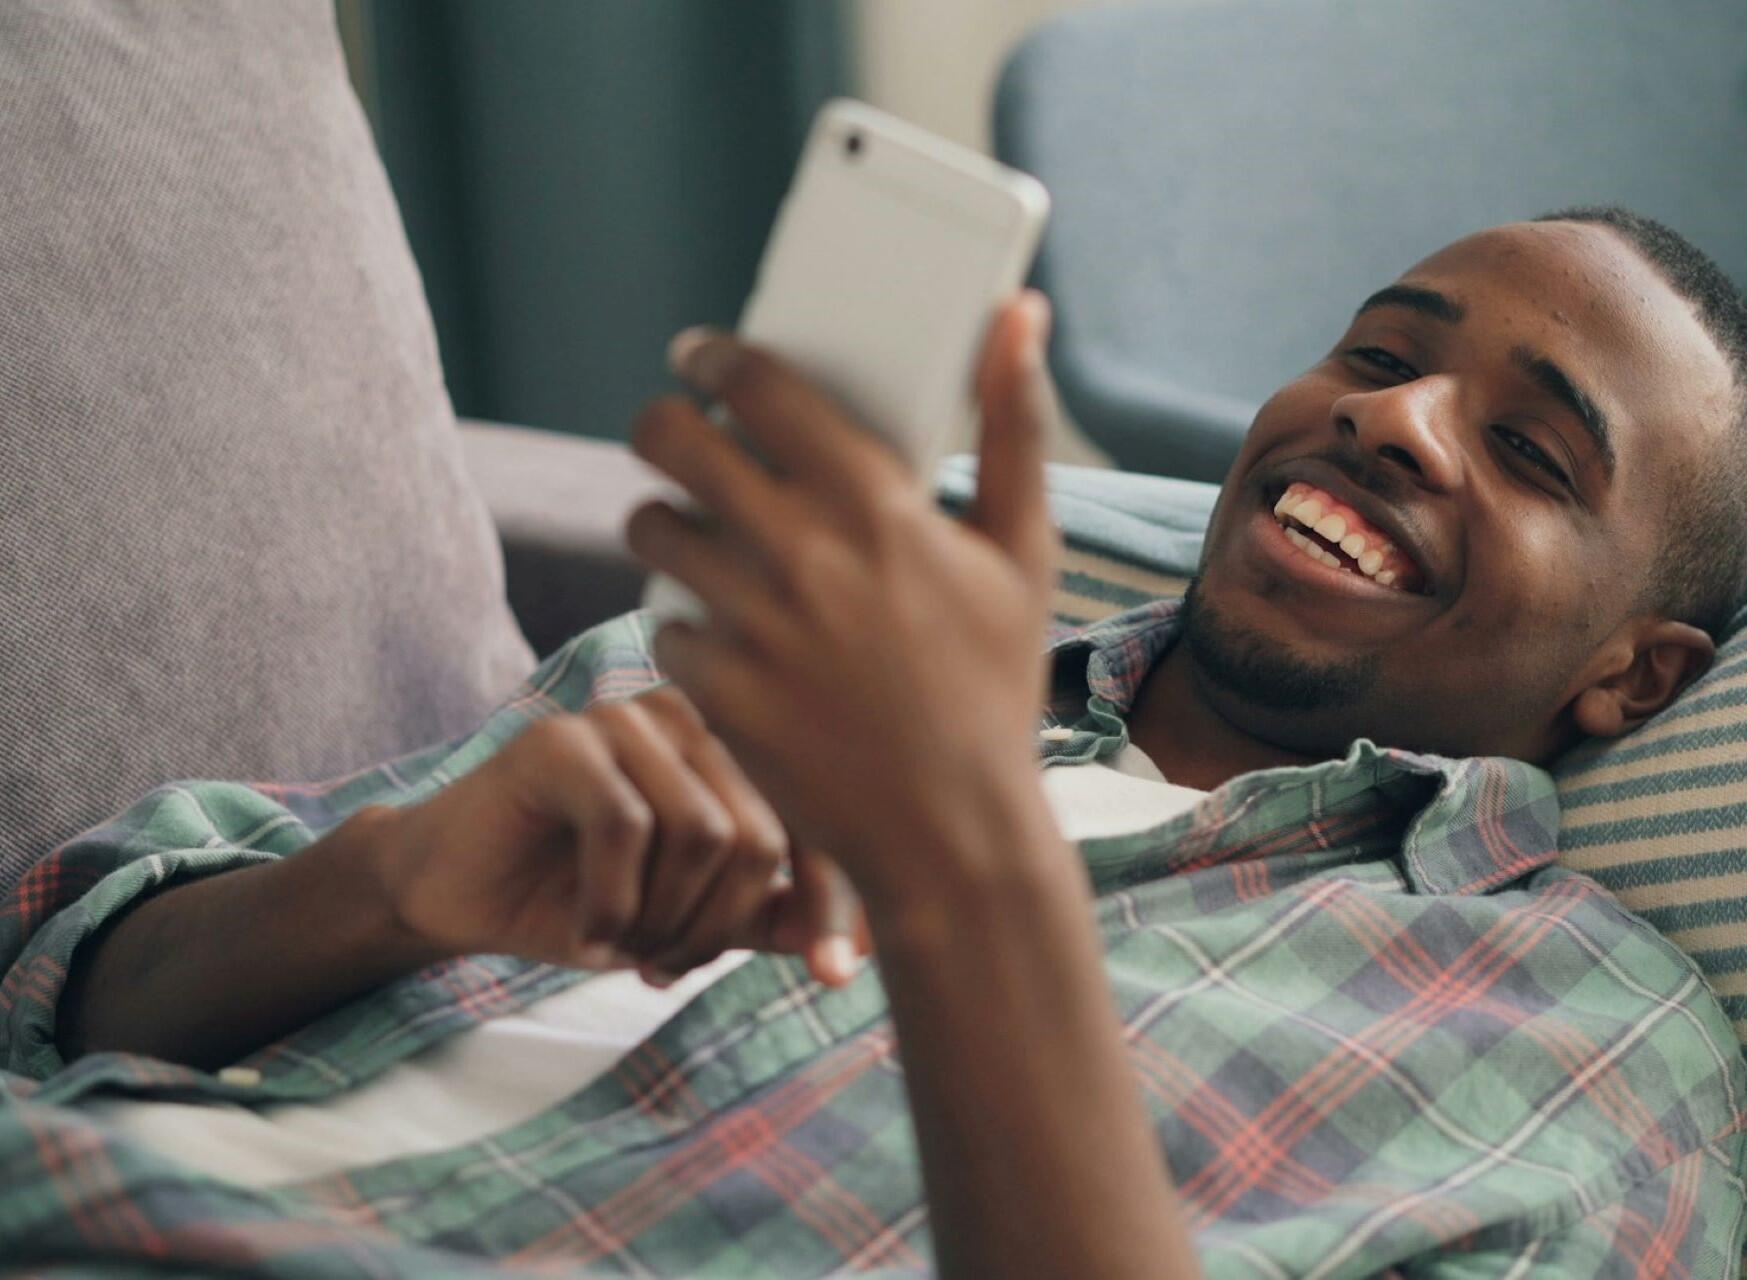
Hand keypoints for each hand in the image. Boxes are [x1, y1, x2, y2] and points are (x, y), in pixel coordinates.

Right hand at [374, 687, 866, 985]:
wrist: (458, 894)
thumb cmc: (581, 898)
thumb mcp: (691, 916)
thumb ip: (769, 915)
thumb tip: (856, 947)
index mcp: (735, 745)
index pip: (814, 819)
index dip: (830, 901)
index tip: (835, 977)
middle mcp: (691, 715)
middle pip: (760, 834)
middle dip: (719, 926)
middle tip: (667, 965)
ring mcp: (624, 716)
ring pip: (704, 831)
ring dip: (666, 919)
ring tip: (626, 945)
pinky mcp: (560, 738)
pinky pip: (627, 826)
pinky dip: (614, 904)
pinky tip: (588, 933)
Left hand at [624, 292, 1063, 901]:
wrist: (953, 830)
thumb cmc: (994, 686)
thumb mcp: (1023, 551)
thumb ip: (1015, 424)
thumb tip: (1021, 310)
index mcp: (876, 503)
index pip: (758, 386)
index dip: (713, 356)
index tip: (701, 354)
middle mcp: (804, 552)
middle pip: (672, 439)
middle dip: (662, 424)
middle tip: (676, 437)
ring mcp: (753, 624)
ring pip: (649, 528)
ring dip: (661, 521)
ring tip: (689, 535)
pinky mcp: (718, 691)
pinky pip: (661, 626)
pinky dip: (682, 625)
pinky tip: (718, 634)